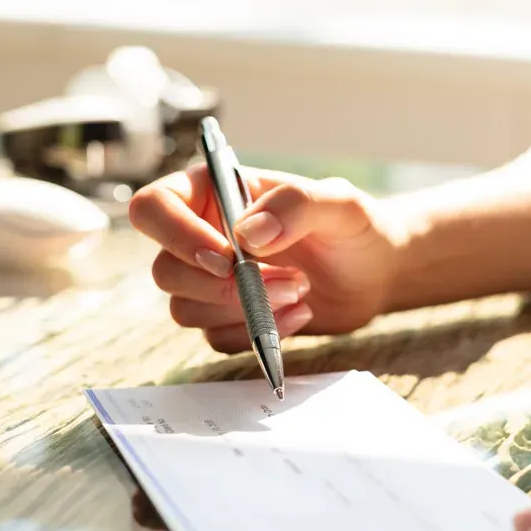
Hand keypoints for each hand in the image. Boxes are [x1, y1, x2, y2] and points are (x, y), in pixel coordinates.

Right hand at [129, 166, 401, 351]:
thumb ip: (295, 205)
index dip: (177, 236)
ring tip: (300, 290)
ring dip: (243, 310)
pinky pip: (217, 338)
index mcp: (212, 192)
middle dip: (222, 287)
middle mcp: (202, 236)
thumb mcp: (339, 203)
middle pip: (165, 270)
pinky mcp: (230, 318)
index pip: (153, 207)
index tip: (227, 258)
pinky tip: (299, 314)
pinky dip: (256, 334)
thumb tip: (247, 234)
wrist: (377, 272)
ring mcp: (212, 281)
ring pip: (185, 310)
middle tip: (286, 279)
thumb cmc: (355, 227)